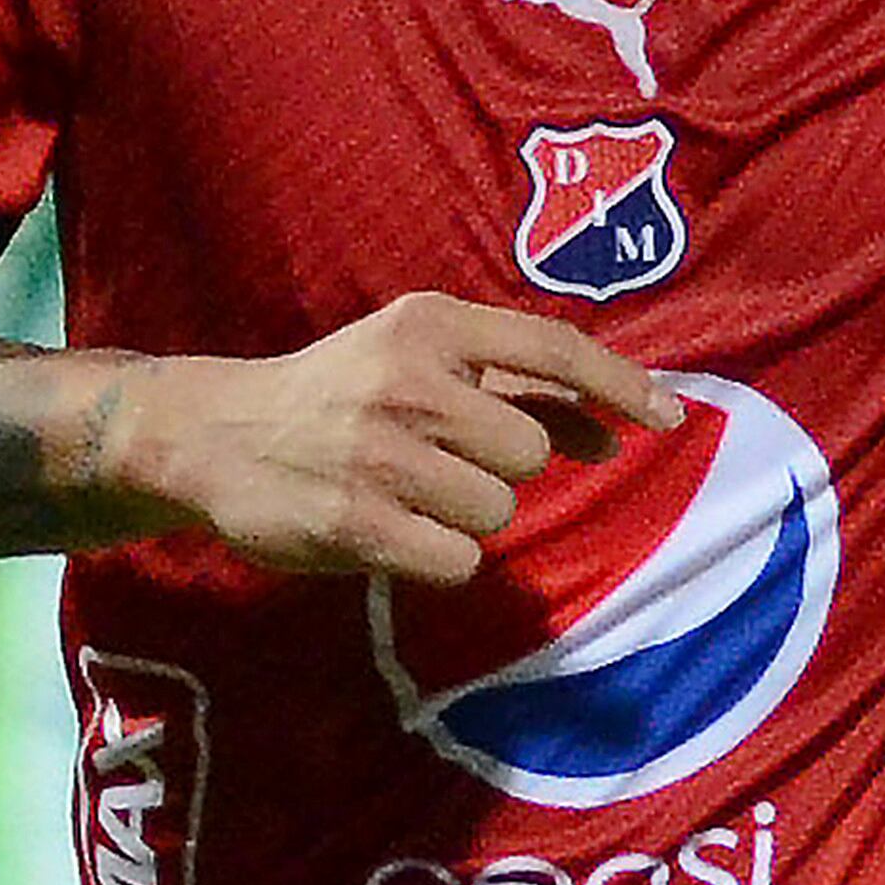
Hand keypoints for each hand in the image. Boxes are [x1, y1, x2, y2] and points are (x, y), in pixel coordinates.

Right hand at [123, 294, 681, 587]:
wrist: (213, 433)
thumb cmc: (343, 395)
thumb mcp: (423, 364)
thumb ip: (521, 391)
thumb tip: (620, 432)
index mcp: (430, 325)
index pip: (554, 348)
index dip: (621, 385)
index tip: (671, 417)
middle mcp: (407, 380)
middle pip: (529, 451)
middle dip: (502, 468)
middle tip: (442, 461)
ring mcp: (377, 453)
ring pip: (497, 509)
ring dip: (467, 515)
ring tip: (407, 493)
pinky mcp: (353, 522)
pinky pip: (457, 559)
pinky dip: (438, 556)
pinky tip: (392, 530)